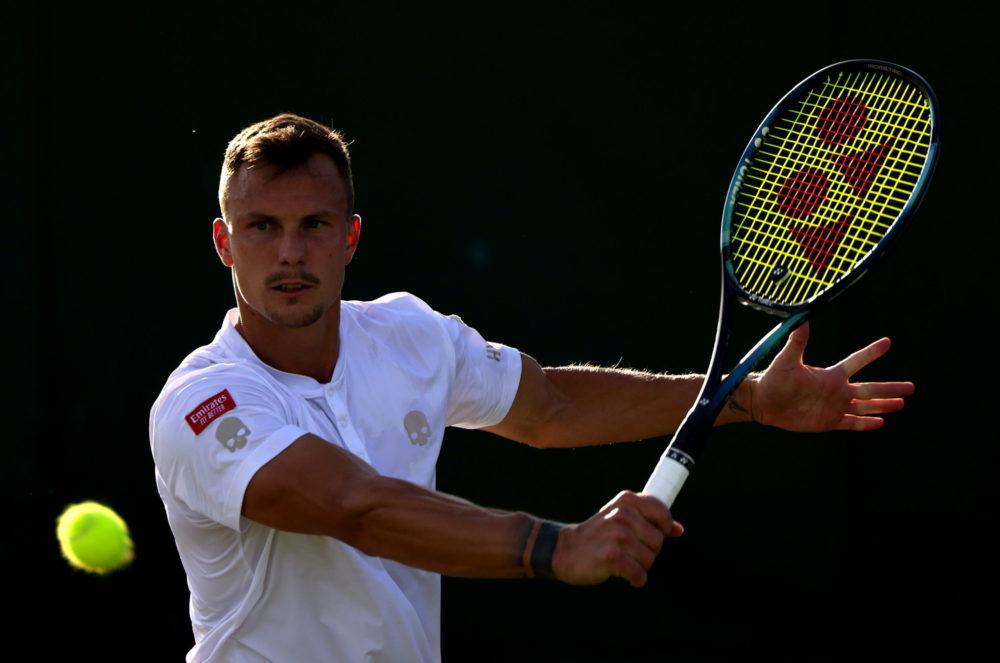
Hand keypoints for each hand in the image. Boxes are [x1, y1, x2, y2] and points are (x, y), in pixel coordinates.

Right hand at [552, 491, 682, 586]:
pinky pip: (639, 574)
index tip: (652, 534)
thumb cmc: (599, 535)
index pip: (662, 513)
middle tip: (628, 550)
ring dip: (639, 566)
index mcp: (627, 501)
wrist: (567, 550)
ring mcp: (618, 535)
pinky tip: (622, 573)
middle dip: (648, 551)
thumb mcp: (622, 518)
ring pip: (649, 559)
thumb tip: (679, 530)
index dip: (664, 527)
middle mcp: (623, 514)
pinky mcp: (612, 555)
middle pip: (658, 541)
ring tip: (622, 560)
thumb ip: (650, 521)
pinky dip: (634, 578)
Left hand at [749, 322, 913, 431]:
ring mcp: (834, 407)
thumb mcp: (787, 360)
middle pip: (870, 389)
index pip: (856, 361)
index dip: (871, 352)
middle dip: (890, 388)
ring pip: (865, 407)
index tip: (887, 342)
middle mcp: (837, 390)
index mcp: (831, 375)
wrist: (763, 403)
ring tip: (902, 403)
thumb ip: (797, 343)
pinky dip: (866, 424)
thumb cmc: (774, 379)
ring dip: (883, 405)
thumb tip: (802, 321)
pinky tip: (881, 423)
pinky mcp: (828, 422)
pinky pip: (851, 424)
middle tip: (912, 387)